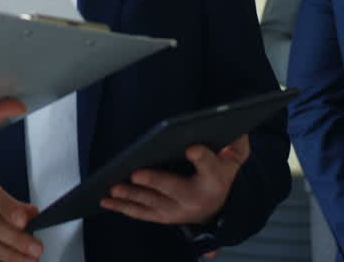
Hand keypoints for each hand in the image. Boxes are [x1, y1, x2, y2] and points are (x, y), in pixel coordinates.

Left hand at [101, 134, 250, 225]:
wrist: (217, 208)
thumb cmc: (220, 174)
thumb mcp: (234, 158)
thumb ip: (237, 144)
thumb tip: (237, 127)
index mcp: (215, 180)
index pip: (210, 167)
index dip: (202, 158)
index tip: (192, 148)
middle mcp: (195, 198)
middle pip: (173, 189)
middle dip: (155, 182)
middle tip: (136, 173)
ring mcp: (176, 210)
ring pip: (152, 203)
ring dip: (132, 195)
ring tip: (114, 186)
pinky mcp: (161, 216)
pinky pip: (141, 213)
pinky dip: (123, 207)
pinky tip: (106, 200)